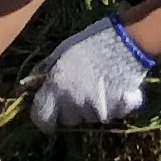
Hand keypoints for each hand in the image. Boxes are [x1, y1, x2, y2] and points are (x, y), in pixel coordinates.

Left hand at [29, 15, 156, 128]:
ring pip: (88, 117)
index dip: (43, 116)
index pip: (41, 118)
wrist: (129, 42)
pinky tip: (115, 87)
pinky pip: (109, 114)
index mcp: (56, 88)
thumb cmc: (92, 41)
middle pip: (67, 119)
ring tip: (100, 83)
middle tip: (79, 88)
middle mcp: (73, 104)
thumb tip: (31, 83)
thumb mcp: (63, 50)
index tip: (49, 110)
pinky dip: (112, 106)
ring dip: (90, 106)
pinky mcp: (115, 112)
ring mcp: (95, 111)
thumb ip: (46, 70)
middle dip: (70, 109)